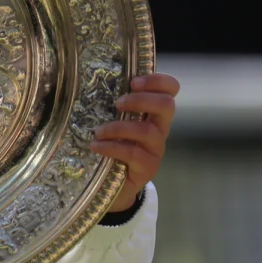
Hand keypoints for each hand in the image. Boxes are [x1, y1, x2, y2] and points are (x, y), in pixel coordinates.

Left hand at [91, 72, 179, 212]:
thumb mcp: (117, 121)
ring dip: (119, 127)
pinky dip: (111, 147)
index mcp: (154, 112)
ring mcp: (156, 149)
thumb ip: (115, 104)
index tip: (133, 81)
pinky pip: (133, 154)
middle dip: (141, 100)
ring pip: (147, 131)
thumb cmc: (115, 144)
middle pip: (166, 106)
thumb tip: (90, 77)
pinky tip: (96, 146)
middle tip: (117, 103)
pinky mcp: (147, 167)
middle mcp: (160, 128)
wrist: (116, 184)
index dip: (158, 81)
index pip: (171, 90)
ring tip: (99, 131)